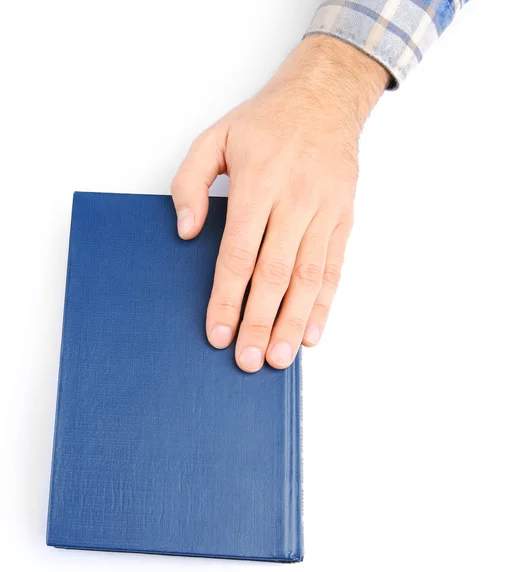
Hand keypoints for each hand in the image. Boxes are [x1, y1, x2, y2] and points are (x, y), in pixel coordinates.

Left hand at [172, 36, 388, 372]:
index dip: (227, 298)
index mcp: (258, 183)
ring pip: (308, 278)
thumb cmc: (267, 122)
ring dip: (293, 322)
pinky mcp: (343, 219)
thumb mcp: (215, 138)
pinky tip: (314, 332)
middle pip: (274, 274)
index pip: (239, 254)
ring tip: (280, 358)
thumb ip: (191, 183)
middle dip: (259, 321)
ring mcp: (324, 212)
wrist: (325, 99)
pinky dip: (325, 304)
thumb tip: (187, 232)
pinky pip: (335, 268)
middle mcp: (294, 201)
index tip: (217, 333)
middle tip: (248, 360)